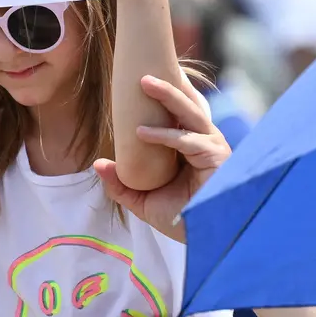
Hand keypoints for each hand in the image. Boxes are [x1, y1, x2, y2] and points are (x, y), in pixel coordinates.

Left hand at [93, 75, 230, 242]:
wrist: (201, 241)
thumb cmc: (180, 220)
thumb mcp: (143, 201)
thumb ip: (121, 183)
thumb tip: (99, 163)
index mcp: (190, 147)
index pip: (179, 114)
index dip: (167, 95)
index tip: (144, 78)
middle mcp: (204, 143)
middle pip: (186, 108)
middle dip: (165, 89)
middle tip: (141, 75)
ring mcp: (213, 149)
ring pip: (190, 115)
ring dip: (168, 97)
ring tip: (145, 83)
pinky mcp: (217, 159)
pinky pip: (189, 142)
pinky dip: (165, 136)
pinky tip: (141, 133)